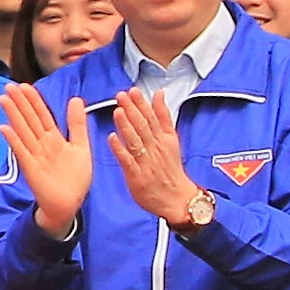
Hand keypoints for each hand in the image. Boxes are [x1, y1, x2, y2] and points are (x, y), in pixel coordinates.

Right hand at [0, 83, 97, 236]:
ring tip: (3, 99)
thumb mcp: (81, 147)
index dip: (34, 100)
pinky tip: (4, 128)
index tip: (25, 86)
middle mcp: (42, 144)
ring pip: (23, 130)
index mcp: (54, 139)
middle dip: (20, 103)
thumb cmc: (75, 178)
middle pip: (29, 119)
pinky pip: (21, 151)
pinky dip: (13, 140)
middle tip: (9, 86)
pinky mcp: (30, 168)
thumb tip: (75, 99)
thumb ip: (77, 124)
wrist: (70, 204)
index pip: (42, 115)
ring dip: (13, 115)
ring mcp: (35, 155)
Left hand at [105, 84, 212, 227]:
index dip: (141, 103)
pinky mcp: (137, 176)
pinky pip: (128, 161)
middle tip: (121, 96)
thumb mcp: (172, 139)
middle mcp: (155, 148)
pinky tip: (112, 138)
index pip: (152, 117)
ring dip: (126, 126)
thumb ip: (163, 116)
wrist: (177, 198)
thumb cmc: (171, 168)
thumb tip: (159, 93)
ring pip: (136, 141)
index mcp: (163, 138)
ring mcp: (146, 162)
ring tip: (118, 111)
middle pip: (143, 126)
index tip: (133, 91)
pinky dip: (120, 149)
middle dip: (132, 109)